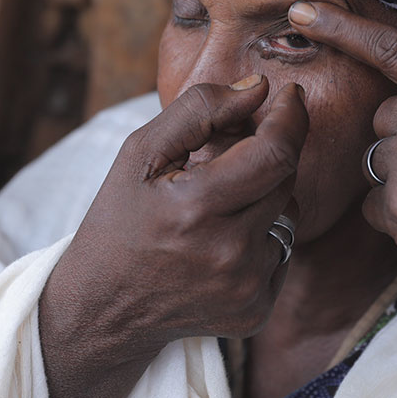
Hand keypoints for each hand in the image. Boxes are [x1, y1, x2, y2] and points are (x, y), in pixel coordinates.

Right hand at [39, 76, 307, 397]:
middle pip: (285, 178)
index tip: (291, 95)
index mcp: (195, 208)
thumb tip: (261, 88)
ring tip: (214, 207)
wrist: (105, 308)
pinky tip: (220, 243)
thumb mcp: (141, 154)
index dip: (291, 118)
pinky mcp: (257, 308)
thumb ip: (200, 110)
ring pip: (287, 212)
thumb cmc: (120, 220)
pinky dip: (260, 235)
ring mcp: (246, 286)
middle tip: (229, 153)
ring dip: (263, 196)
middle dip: (267, 153)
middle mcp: (228, 252)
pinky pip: (282, 250)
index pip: (275, 153)